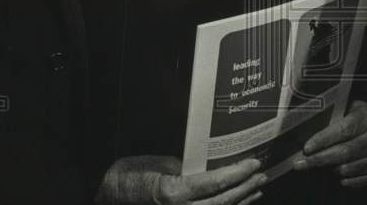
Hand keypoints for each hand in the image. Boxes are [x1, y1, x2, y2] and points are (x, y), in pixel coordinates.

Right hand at [95, 156, 265, 204]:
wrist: (105, 199)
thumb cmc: (125, 180)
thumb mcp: (155, 166)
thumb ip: (182, 169)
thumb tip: (205, 170)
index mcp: (171, 194)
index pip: (212, 184)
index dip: (236, 174)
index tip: (252, 164)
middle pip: (221, 203)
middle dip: (244, 189)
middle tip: (261, 176)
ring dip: (240, 203)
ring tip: (255, 191)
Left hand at [294, 101, 366, 186]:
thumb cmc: (361, 116)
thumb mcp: (351, 107)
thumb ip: (334, 117)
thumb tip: (307, 130)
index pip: (344, 130)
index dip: (324, 140)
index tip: (307, 148)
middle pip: (344, 152)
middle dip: (318, 159)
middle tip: (299, 164)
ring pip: (347, 169)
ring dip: (329, 168)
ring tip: (320, 163)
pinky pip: (354, 181)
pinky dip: (342, 179)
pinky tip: (335, 171)